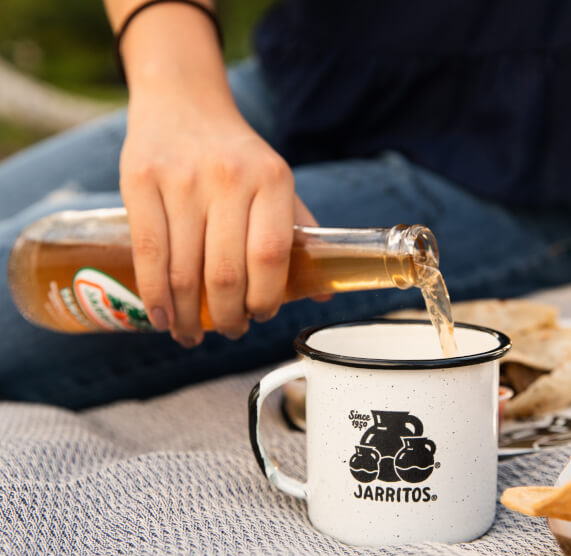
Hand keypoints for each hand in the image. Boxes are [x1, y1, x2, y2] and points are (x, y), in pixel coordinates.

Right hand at [120, 88, 316, 346]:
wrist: (183, 101)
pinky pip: (148, 253)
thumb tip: (323, 292)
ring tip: (192, 333)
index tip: (261, 316)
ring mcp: (182, 179)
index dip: (266, 298)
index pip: (271, 256)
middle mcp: (229, 178)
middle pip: (226, 273)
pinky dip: (154, 295)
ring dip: (188, 316)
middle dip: (228, 317)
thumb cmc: (237, 156)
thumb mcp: (276, 182)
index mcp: (272, 179)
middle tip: (229, 330)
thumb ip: (299, 233)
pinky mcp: (140, 180)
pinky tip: (161, 316)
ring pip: (184, 271)